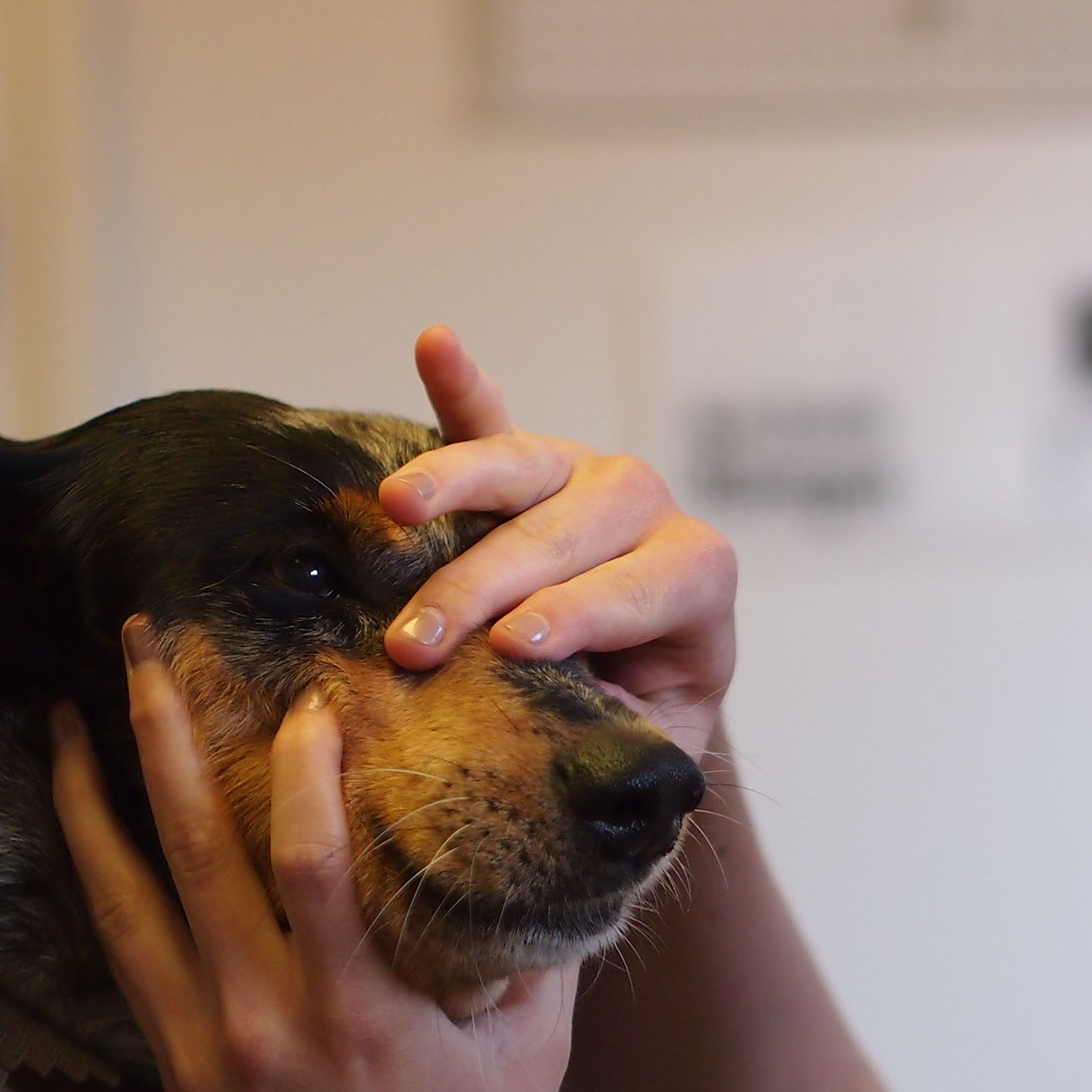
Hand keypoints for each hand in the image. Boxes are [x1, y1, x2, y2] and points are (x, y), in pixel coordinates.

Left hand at [51, 622, 576, 1091]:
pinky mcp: (181, 1078)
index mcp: (363, 1013)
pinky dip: (102, 881)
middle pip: (195, 850)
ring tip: (73, 714)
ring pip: (130, 900)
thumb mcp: (536, 1055)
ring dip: (98, 799)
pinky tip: (90, 830)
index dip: (302, 761)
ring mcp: (210, 1052)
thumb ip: (532, 942)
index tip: (304, 685)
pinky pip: (127, 957)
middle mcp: (267, 1024)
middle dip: (160, 735)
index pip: (313, 856)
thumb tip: (549, 837)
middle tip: (140, 643)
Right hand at [380, 327, 736, 761]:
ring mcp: (584, 478)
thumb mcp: (646, 749)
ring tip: (396, 507)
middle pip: (568, 532)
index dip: (582, 612)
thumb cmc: (636, 732)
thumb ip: (622, 738)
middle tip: (418, 643)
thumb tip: (574, 749)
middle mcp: (647, 514)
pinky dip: (462, 386)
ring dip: (456, 486)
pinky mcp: (528, 465)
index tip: (514, 647)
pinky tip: (436, 342)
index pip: (647, 586)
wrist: (628, 708)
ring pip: (525, 467)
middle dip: (488, 585)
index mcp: (696, 580)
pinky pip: (491, 420)